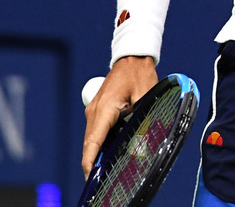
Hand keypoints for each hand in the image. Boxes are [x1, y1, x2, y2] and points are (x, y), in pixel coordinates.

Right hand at [80, 56, 157, 176]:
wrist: (132, 56)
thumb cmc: (140, 74)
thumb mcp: (146, 98)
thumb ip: (142, 123)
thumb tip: (140, 148)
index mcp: (105, 108)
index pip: (93, 140)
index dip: (90, 160)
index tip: (89, 175)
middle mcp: (95, 110)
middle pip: (91, 142)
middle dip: (94, 161)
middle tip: (102, 178)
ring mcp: (94, 109)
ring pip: (94, 137)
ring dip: (99, 151)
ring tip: (107, 167)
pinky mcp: (98, 109)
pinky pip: (98, 130)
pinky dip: (102, 140)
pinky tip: (113, 148)